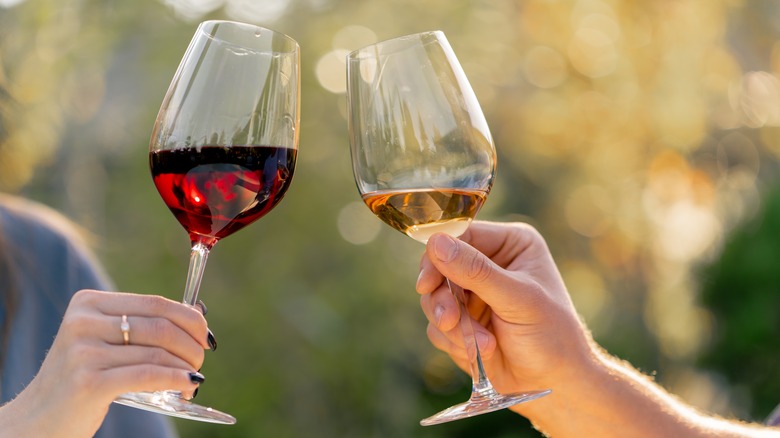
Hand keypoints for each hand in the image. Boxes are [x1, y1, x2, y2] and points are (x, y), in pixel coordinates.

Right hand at [2, 290, 209, 437]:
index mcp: (88, 303)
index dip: (189, 318)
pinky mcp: (88, 382)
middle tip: (201, 359)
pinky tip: (188, 384)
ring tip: (195, 376)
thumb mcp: (102, 341)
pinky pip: (147, 376)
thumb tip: (196, 319)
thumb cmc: (82, 377)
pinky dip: (175, 379)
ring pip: (157, 353)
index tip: (204, 334)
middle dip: (191, 344)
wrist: (38, 419)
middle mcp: (83, 322)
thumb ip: (140, 328)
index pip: (154, 303)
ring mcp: (83, 352)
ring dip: (186, 366)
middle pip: (159, 326)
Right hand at [416, 221, 594, 405]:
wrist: (556, 386)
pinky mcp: (463, 323)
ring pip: (434, 299)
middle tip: (448, 319)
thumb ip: (477, 271)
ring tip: (479, 344)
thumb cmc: (552, 336)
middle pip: (439, 267)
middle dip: (442, 298)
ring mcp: (474, 295)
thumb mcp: (518, 299)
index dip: (438, 257)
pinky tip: (481, 352)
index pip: (461, 236)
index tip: (426, 283)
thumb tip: (436, 242)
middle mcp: (489, 264)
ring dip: (451, 324)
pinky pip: (437, 326)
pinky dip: (454, 341)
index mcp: (510, 245)